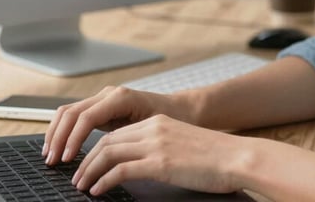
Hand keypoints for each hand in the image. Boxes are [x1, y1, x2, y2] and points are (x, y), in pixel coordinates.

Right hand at [42, 86, 181, 165]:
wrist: (182, 109)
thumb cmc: (171, 121)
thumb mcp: (152, 131)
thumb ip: (129, 141)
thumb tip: (108, 157)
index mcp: (121, 98)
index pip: (86, 118)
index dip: (73, 140)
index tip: (67, 160)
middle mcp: (109, 94)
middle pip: (72, 112)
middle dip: (58, 137)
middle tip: (52, 161)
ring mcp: (103, 98)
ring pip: (69, 112)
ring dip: (56, 133)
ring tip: (50, 156)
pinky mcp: (102, 106)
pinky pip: (76, 115)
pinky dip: (63, 130)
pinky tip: (60, 147)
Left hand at [72, 114, 246, 196]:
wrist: (237, 157)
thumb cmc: (215, 158)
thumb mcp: (181, 145)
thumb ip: (159, 149)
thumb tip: (140, 166)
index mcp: (158, 123)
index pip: (117, 133)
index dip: (96, 150)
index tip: (87, 164)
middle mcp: (153, 128)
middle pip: (107, 141)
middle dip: (86, 160)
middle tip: (76, 177)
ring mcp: (156, 144)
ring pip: (108, 152)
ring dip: (89, 171)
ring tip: (81, 186)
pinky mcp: (160, 162)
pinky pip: (120, 169)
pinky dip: (104, 181)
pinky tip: (98, 191)